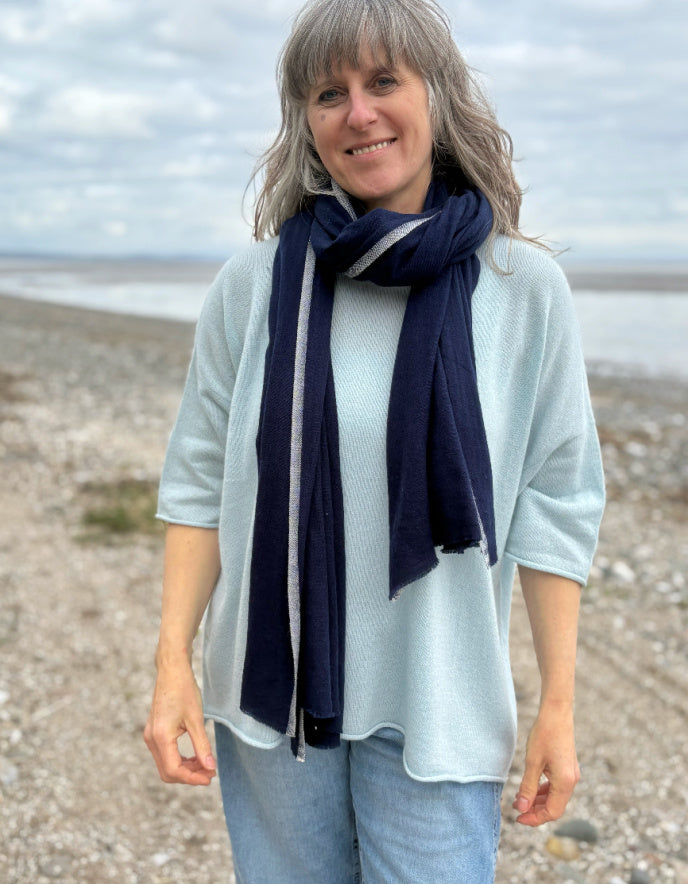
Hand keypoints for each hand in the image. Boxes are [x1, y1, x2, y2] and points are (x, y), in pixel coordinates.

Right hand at [143, 658, 216, 785]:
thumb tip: (211, 768)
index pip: (174, 770)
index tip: (210, 778)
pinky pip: (165, 755)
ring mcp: (150, 736)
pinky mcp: (153, 732)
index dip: (193, 778)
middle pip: (168, 772)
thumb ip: (202, 745)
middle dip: (189, 776)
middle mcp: (151, 739)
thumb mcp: (197, 719)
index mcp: (160, 736)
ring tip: (205, 765)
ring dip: (185, 769)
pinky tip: (195, 757)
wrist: (171, 671)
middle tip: (210, 773)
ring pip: (166, 765)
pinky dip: (179, 760)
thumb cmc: (184, 691)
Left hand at [512, 703, 579, 826]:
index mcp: (565, 782)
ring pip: (555, 797)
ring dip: (538, 801)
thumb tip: (522, 808)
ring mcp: (571, 775)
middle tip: (516, 809)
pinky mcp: (567, 768)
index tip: (518, 818)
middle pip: (554, 807)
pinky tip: (530, 788)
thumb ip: (527, 787)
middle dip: (535, 811)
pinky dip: (543, 791)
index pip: (552, 812)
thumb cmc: (544, 734)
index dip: (535, 818)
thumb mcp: (533, 762)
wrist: (556, 713)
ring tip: (520, 799)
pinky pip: (556, 787)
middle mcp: (572, 781)